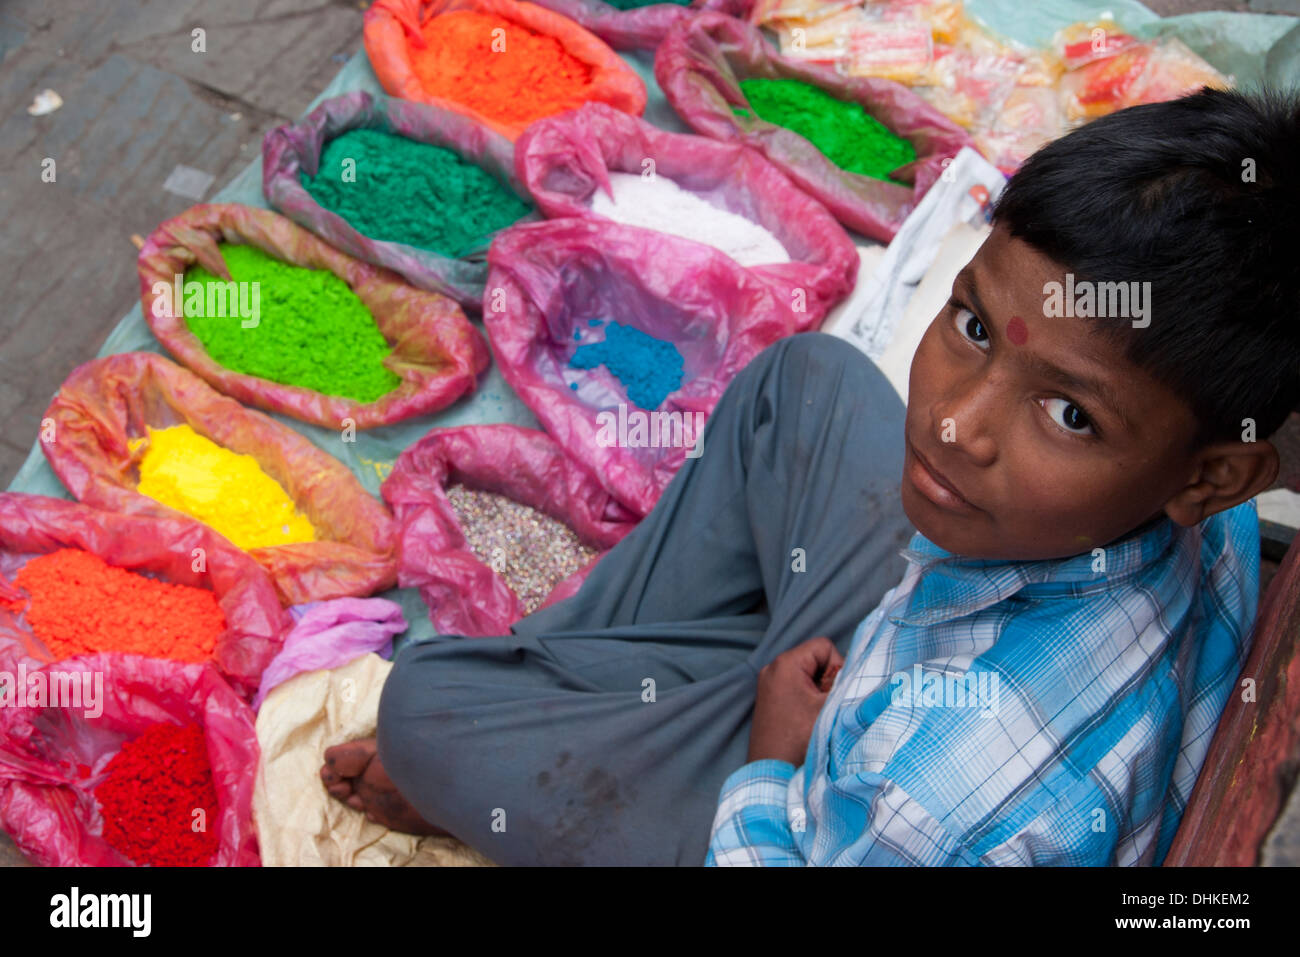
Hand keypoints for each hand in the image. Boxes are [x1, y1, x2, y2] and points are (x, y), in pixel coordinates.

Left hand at [747, 636, 844, 765]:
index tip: (832, 693)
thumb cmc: (800, 740)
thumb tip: (863, 670)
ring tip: (815, 716)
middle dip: (827, 681)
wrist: (772, 773)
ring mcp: (768, 684)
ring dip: (818, 693)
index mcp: (785, 663)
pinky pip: (797, 687)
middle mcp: (773, 668)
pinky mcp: (769, 699)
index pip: (824, 646)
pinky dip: (807, 700)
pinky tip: (806, 721)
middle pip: (815, 660)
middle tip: (824, 707)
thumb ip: (847, 684)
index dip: (837, 667)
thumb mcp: (830, 707)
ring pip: (808, 675)